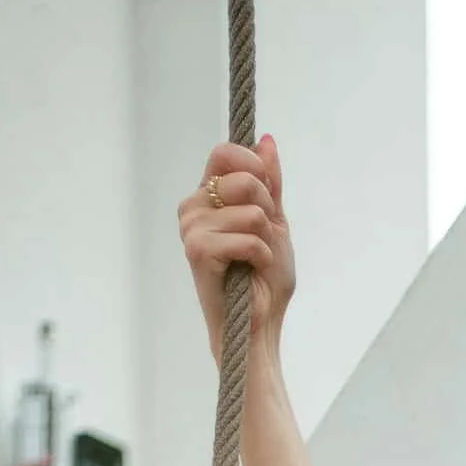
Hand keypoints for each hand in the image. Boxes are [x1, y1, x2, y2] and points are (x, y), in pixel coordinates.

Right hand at [179, 136, 296, 367]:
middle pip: (242, 179)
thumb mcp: (275, 222)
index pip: (224, 153)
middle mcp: (193, 207)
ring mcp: (191, 228)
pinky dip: (261, 257)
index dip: (254, 167)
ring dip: (265, 240)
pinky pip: (248, 238)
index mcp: (208, 196)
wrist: (259, 325)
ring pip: (251, 212)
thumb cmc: (264, 280)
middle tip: (260, 239)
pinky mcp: (197, 250)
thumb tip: (267, 141)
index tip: (268, 195)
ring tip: (252, 260)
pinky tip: (248, 272)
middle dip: (267, 211)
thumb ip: (270, 183)